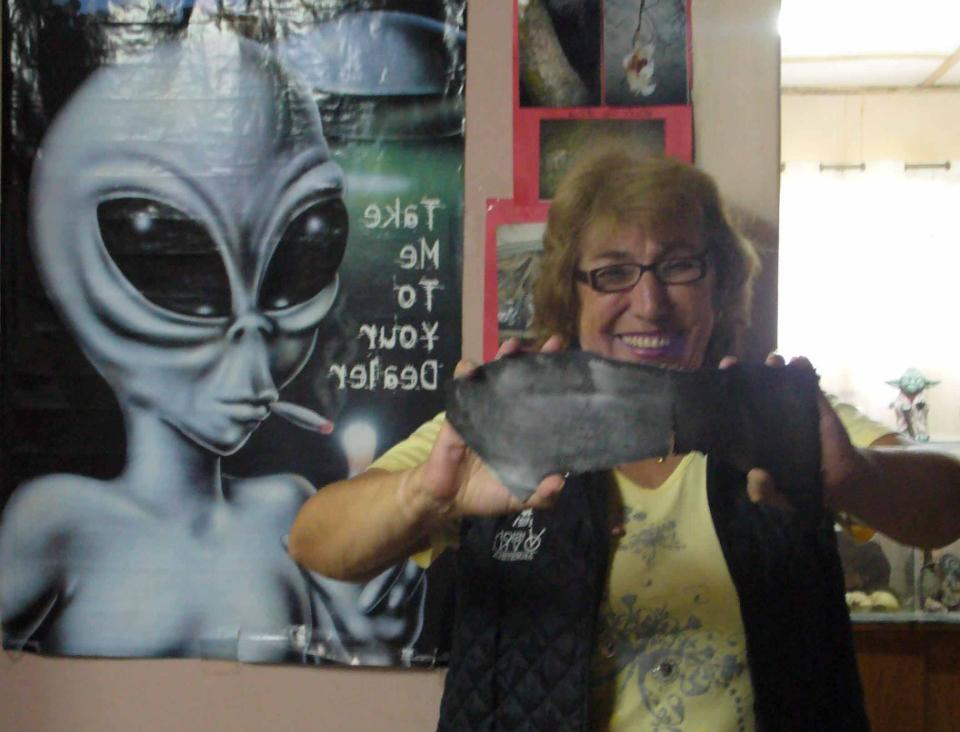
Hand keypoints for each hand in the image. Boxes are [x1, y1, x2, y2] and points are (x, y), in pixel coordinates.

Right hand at [408, 335, 567, 521]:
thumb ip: (541, 494)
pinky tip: (471, 368)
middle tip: (552, 343)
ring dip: (502, 357)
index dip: (556, 382)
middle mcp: (505, 413)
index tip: (572, 365)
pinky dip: (466, 374)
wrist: (449, 499)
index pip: (542, 399)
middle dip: (536, 359)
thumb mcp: (520, 496)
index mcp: (524, 429)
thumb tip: (560, 480)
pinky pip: (461, 388)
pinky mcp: (458, 413)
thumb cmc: (487, 493)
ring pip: (493, 375)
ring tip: (513, 346)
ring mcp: (481, 409)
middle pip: (521, 379)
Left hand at [720, 352, 862, 511]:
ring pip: (778, 381)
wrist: (839, 481)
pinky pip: (808, 383)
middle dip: (741, 374)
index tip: (712, 386)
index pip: (733, 412)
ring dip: (773, 367)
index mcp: (753, 434)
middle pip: (751, 390)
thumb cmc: (800, 484)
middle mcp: (768, 416)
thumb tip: (756, 474)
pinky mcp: (815, 405)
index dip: (721, 398)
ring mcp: (792, 408)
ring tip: (771, 359)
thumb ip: (763, 491)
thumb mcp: (777, 495)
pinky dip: (803, 369)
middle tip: (731, 363)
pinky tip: (799, 361)